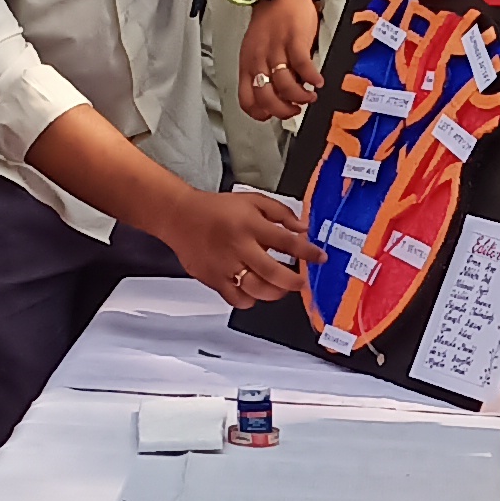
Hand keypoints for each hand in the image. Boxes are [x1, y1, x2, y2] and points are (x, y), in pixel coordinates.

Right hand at [168, 185, 307, 312]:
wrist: (179, 217)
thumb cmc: (216, 209)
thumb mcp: (252, 200)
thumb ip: (280, 213)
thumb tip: (302, 228)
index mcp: (250, 225)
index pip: (287, 241)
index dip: (308, 252)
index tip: (320, 257)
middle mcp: (238, 247)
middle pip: (274, 273)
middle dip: (294, 281)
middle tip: (301, 280)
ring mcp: (225, 266)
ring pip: (256, 290)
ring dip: (275, 292)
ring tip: (281, 287)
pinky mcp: (213, 279)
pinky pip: (237, 299)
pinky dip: (250, 300)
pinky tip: (254, 290)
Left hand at [240, 0, 324, 125]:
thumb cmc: (270, 22)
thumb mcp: (256, 49)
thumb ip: (263, 72)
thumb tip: (278, 96)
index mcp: (247, 64)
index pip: (247, 100)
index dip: (261, 113)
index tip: (274, 115)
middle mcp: (258, 59)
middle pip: (266, 97)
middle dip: (283, 110)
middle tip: (295, 109)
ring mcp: (276, 49)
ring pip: (285, 86)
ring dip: (300, 97)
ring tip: (310, 96)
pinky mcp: (294, 40)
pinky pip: (303, 66)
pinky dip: (312, 78)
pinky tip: (319, 81)